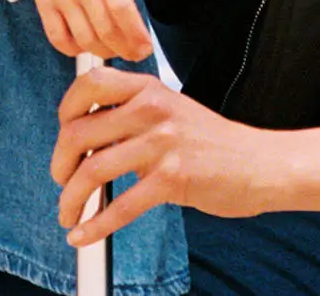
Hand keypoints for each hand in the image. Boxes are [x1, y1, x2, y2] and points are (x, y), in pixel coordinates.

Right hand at [30, 0, 162, 62]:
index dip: (135, 34)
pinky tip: (86, 47)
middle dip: (125, 49)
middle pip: (106, 30)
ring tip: (115, 50)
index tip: (146, 48)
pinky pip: (58, 38)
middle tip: (136, 54)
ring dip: (103, 51)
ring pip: (84, 39)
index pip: (121, 9)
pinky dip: (73, 49)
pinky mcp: (44, 5)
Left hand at [52, 66, 269, 245]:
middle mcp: (152, 110)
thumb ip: (133, 114)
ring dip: (71, 198)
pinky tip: (82, 235)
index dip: (66, 109)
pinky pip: (121, 205)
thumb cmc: (212, 142)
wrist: (259, 164)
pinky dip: (95, 225)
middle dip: (60, 163)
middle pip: (80, 131)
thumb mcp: (172, 110)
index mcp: (149, 89)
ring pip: (93, 170)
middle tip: (61, 180)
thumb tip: (85, 135)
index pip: (90, 83)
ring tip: (68, 212)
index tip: (63, 133)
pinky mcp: (172, 179)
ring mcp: (162, 144)